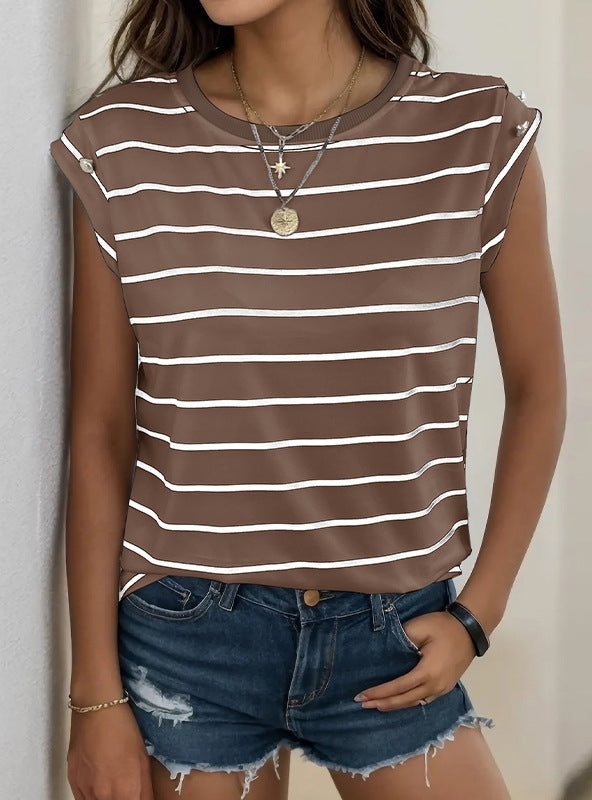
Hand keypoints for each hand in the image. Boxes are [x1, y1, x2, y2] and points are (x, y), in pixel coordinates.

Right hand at [67, 702, 153, 799]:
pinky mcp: (73, 783)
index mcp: (127, 791)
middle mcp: (105, 796)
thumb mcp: (143, 760)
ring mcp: (86, 791)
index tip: (136, 795)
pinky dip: (92, 797)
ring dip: (107, 799)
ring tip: (112, 782)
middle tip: (125, 789)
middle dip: (122, 799)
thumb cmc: (123, 729)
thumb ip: (145, 789)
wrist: (97, 710)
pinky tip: (99, 785)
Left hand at [353, 610, 475, 710]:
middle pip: (404, 701)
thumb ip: (401, 640)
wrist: (470, 629)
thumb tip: (387, 653)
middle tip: (363, 705)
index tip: (361, 696)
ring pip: (414, 704)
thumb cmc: (442, 626)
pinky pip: (424, 700)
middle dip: (382, 703)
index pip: (397, 687)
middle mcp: (434, 686)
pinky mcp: (446, 687)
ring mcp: (442, 689)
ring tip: (377, 706)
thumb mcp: (419, 628)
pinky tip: (398, 702)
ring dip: (395, 706)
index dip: (379, 693)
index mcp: (426, 673)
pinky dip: (408, 703)